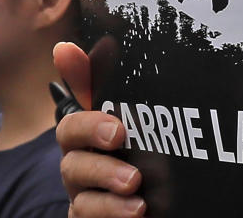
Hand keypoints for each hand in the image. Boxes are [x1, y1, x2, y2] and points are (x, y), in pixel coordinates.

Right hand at [54, 41, 145, 217]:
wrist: (170, 194)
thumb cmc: (156, 154)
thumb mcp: (152, 117)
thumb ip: (125, 86)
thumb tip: (107, 42)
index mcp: (95, 136)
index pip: (74, 123)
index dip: (88, 123)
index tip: (118, 130)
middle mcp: (85, 164)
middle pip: (71, 160)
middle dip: (98, 163)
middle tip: (131, 166)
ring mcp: (85, 195)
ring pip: (79, 194)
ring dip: (107, 194)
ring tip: (137, 194)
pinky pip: (84, 217)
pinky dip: (108, 214)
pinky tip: (134, 212)